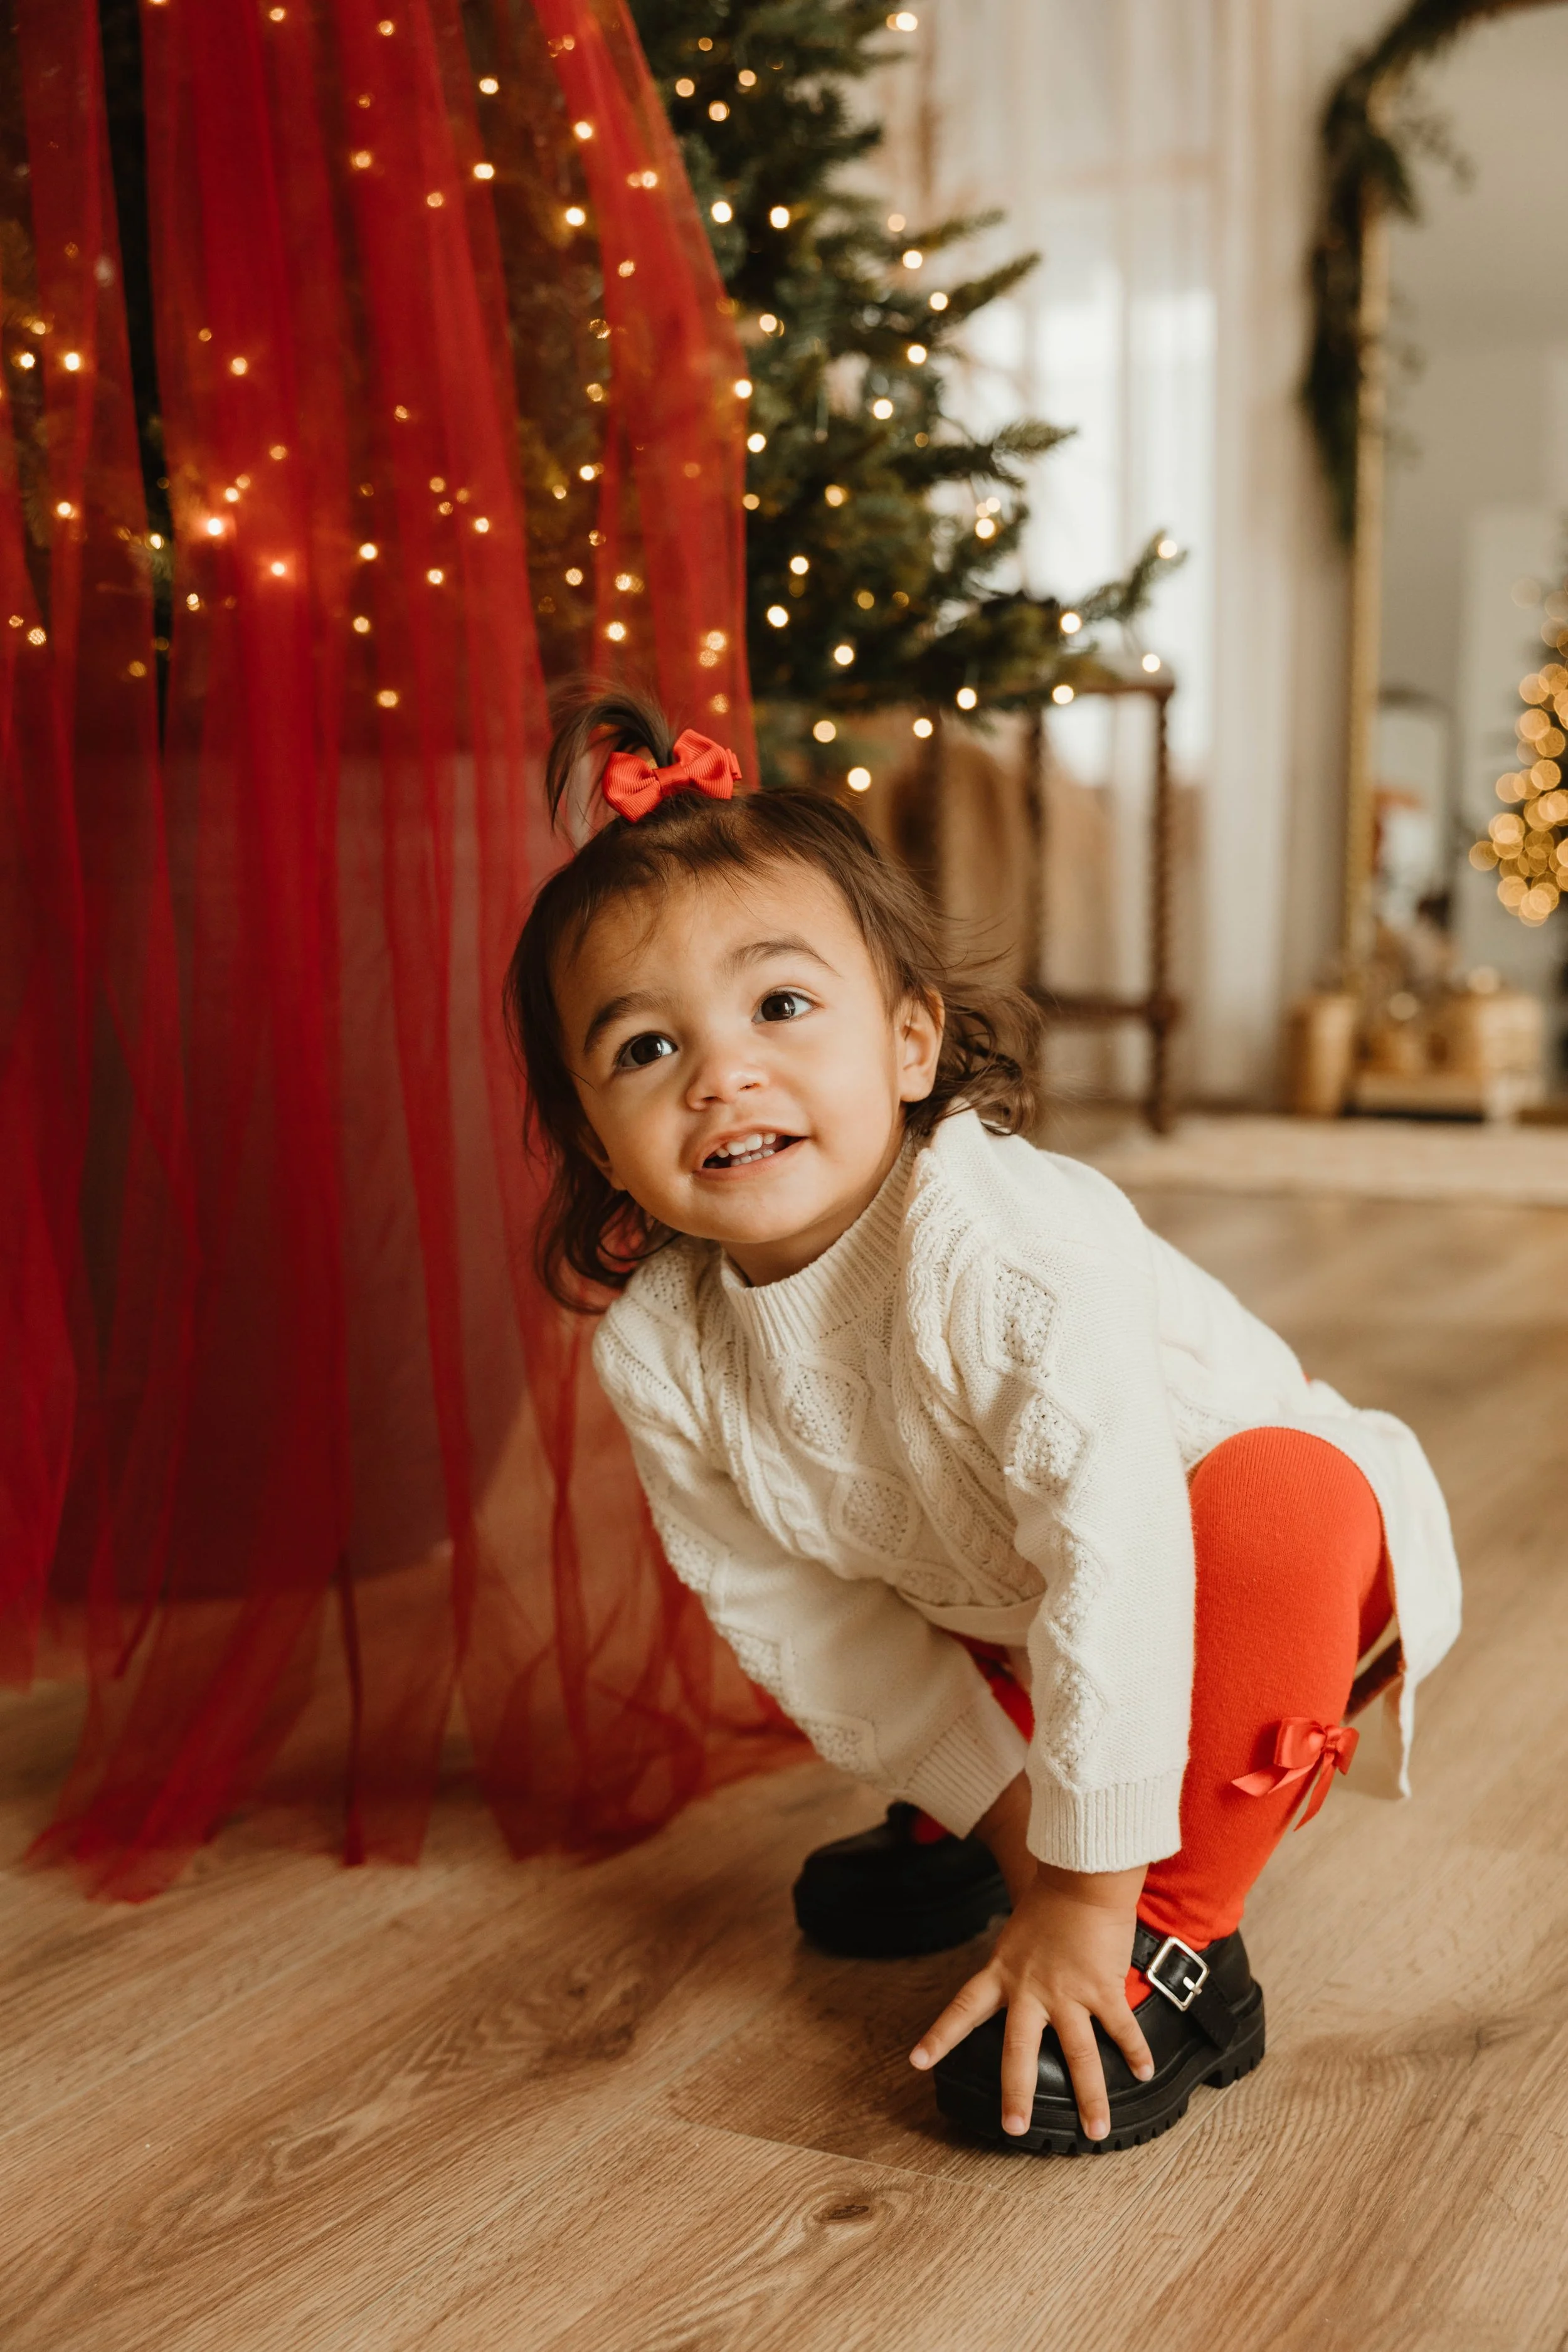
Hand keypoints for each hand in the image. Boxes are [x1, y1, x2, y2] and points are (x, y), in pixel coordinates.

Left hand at [908, 1777, 1152, 2140]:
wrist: (1081, 1874)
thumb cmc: (1051, 1898)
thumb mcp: (1018, 1935)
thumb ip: (1019, 1966)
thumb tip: (1025, 1985)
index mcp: (1002, 1973)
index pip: (963, 2009)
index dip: (940, 2037)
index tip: (918, 2062)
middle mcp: (1030, 1990)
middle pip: (1018, 2051)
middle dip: (1016, 2094)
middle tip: (1012, 2128)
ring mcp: (1067, 1993)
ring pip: (1078, 2056)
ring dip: (1089, 2097)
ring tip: (1095, 2131)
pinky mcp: (1102, 1987)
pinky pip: (1120, 2028)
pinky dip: (1134, 2052)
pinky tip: (1144, 2074)